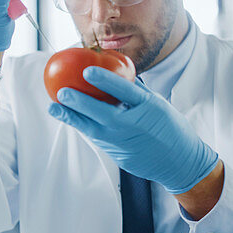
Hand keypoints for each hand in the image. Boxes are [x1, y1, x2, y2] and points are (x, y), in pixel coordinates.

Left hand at [47, 66, 218, 194]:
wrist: (180, 162)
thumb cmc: (169, 127)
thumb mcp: (158, 105)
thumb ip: (136, 92)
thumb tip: (114, 73)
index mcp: (148, 108)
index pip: (125, 91)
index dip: (105, 80)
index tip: (87, 70)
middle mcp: (134, 125)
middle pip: (102, 112)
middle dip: (79, 102)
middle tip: (61, 91)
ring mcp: (124, 143)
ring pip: (92, 129)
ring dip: (71, 118)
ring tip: (53, 108)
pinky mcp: (117, 155)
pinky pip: (96, 138)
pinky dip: (82, 127)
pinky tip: (68, 117)